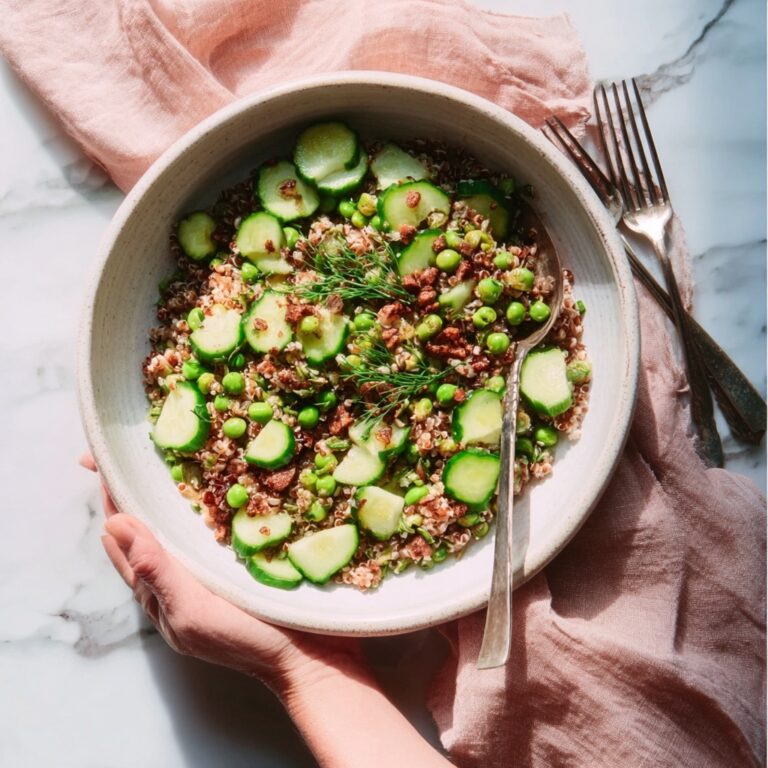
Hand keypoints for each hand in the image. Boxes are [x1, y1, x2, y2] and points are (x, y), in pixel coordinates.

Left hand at [80, 454, 364, 694]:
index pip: (124, 539)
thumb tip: (116, 525)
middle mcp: (177, 584)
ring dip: (164, 503)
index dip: (112, 500)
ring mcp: (205, 578)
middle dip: (132, 496)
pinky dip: (199, 512)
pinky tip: (213, 495)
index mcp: (160, 594)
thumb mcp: (194, 611)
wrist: (309, 660)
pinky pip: (205, 536)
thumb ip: (157, 572)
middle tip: (128, 456)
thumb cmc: (250, 641)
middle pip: (144, 533)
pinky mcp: (234, 571)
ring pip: (173, 534)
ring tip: (162, 469)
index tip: (101, 460)